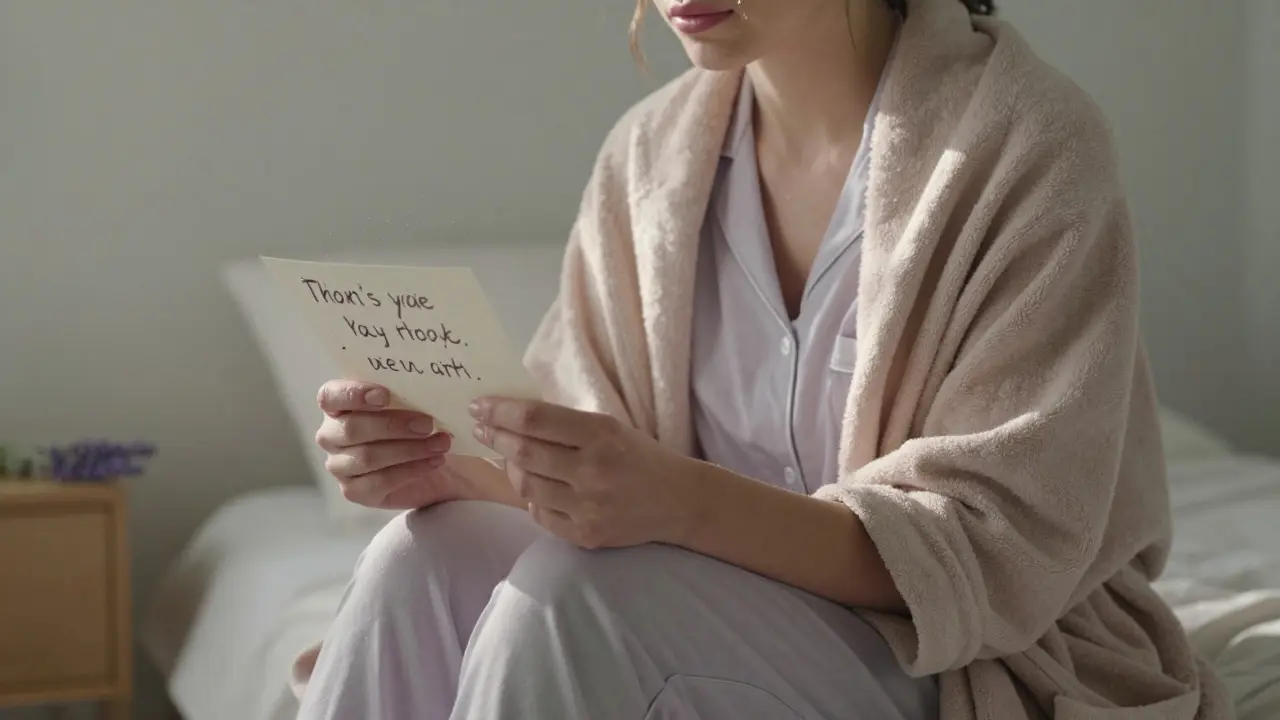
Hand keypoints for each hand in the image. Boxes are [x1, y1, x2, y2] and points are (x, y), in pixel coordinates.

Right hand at [315, 380, 471, 509]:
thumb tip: (434, 385)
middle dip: (392, 425)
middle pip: (350, 429)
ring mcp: (340, 465)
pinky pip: (378, 482)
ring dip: (408, 449)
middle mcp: (332, 434)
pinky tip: (434, 462)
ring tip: (440, 444)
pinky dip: (410, 471)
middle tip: (427, 424)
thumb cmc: (426, 425)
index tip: (385, 395)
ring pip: (366, 457)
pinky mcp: (355, 491)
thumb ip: (417, 390)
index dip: (353, 394)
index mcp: (340, 404)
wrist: (446, 466)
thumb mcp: (424, 402)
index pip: (330, 396)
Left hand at [468, 397, 698, 548]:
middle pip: (524, 452)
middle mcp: (593, 470)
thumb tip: (512, 417)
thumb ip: (566, 424)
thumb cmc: (639, 457)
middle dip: (495, 436)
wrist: (678, 502)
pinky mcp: (586, 534)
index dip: (500, 411)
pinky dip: (532, 498)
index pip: (535, 419)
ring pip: (527, 486)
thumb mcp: (610, 427)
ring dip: (510, 468)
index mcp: (601, 434)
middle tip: (482, 427)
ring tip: (508, 456)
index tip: (479, 405)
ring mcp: (588, 506)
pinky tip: (536, 486)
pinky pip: (540, 514)